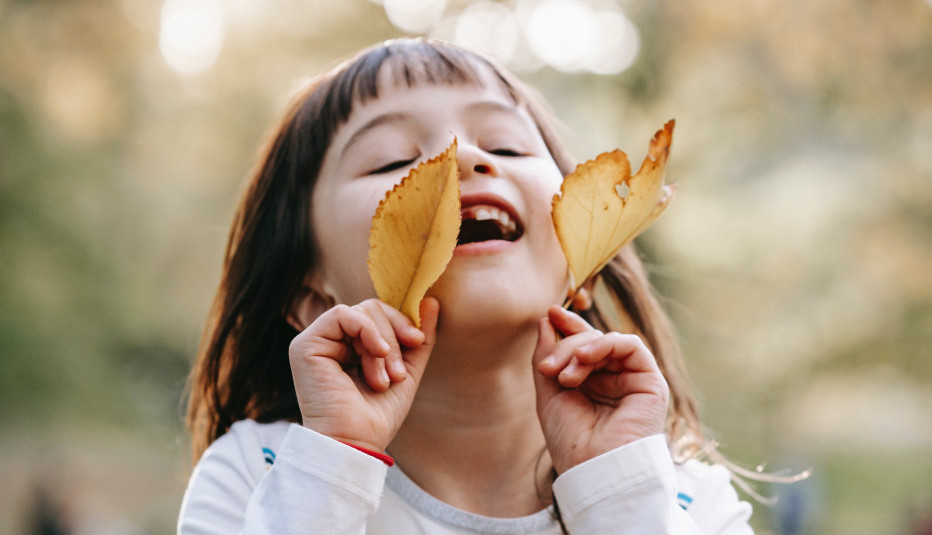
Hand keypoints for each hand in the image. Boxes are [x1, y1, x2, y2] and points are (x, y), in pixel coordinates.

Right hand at [288, 298, 438, 451]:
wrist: (356, 444)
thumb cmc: (377, 416)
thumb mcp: (407, 370)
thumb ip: (418, 338)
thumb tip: (431, 301)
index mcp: (349, 346)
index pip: (378, 314)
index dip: (401, 322)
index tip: (418, 342)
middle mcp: (330, 341)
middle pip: (372, 309)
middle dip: (393, 338)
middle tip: (398, 374)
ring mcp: (316, 341)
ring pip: (362, 311)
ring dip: (383, 345)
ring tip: (384, 379)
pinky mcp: (305, 345)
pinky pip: (342, 314)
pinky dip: (367, 331)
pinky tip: (375, 355)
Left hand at [532, 306, 668, 473]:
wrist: (593, 471)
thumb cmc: (571, 441)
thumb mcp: (549, 393)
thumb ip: (548, 356)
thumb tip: (546, 320)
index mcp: (593, 384)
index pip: (583, 345)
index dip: (568, 326)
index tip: (549, 314)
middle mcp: (615, 380)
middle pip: (592, 341)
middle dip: (565, 346)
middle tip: (546, 368)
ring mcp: (633, 380)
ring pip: (607, 341)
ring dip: (580, 349)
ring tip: (564, 376)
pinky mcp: (651, 383)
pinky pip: (631, 345)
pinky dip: (604, 344)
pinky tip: (585, 358)